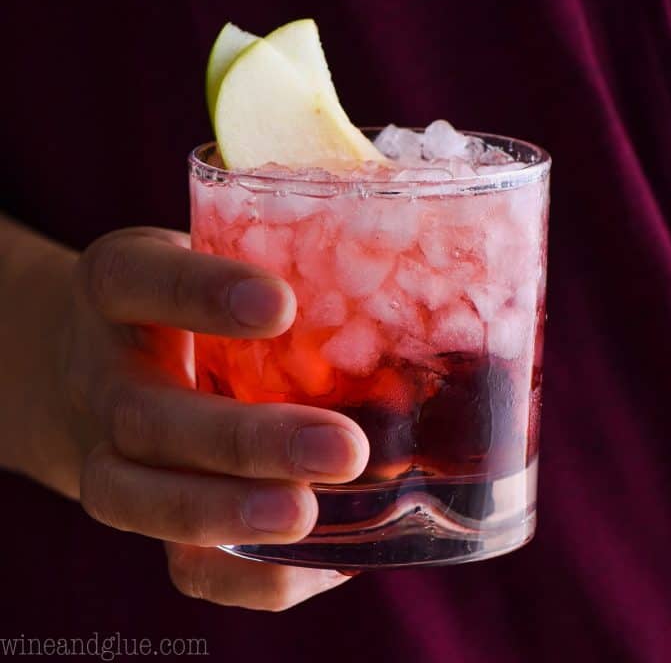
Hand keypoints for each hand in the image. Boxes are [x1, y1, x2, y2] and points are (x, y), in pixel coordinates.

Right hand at [60, 227, 368, 609]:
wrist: (101, 356)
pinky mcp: (145, 516)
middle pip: (146, 417)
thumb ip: (279, 255)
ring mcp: (107, 454)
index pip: (137, 279)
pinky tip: (323, 563)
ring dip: (227, 514)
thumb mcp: (209, 247)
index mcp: (115, 287)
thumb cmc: (189, 291)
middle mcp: (100, 375)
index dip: (201, 294)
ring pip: (135, 498)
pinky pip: (178, 563)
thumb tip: (417, 270)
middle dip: (244, 441)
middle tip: (344, 448)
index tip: (281, 305)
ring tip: (310, 517)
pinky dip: (248, 576)